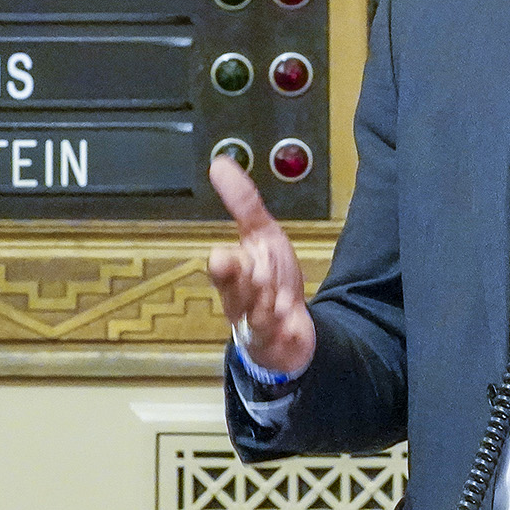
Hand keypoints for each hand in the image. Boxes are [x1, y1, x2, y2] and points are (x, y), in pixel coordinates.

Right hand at [207, 156, 316, 378]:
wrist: (290, 327)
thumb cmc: (271, 279)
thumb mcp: (263, 236)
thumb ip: (244, 204)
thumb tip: (219, 164)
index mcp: (234, 274)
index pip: (224, 269)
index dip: (227, 266)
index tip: (223, 257)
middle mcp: (239, 302)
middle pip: (236, 295)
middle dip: (248, 284)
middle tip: (260, 277)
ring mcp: (256, 327)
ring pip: (256, 317)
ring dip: (269, 306)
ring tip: (281, 303)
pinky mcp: (276, 345)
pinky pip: (277, 340)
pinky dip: (283, 331)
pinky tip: (290, 323)